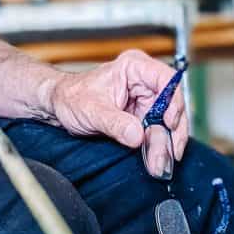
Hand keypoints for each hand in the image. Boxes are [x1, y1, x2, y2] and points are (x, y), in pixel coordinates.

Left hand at [49, 49, 189, 174]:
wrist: (59, 107)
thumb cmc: (72, 97)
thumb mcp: (92, 110)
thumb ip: (116, 123)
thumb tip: (138, 137)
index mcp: (134, 67)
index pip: (167, 80)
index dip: (174, 102)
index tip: (169, 123)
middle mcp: (145, 82)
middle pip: (172, 106)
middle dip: (170, 134)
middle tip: (167, 156)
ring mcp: (145, 100)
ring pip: (167, 123)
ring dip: (165, 145)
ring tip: (160, 165)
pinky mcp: (143, 117)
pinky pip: (157, 132)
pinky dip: (158, 147)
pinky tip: (157, 161)